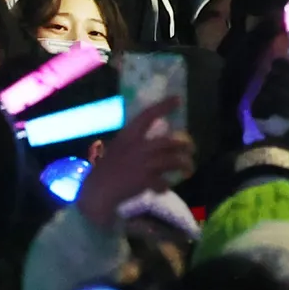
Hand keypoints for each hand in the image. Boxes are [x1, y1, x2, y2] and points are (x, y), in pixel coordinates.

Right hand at [79, 100, 195, 232]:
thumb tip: (160, 141)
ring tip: (188, 169)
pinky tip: (162, 188)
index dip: (163, 106)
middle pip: (169, 141)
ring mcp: (142, 163)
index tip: (178, 98)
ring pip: (173, 160)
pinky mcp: (144, 180)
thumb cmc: (109, 169)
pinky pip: (163, 182)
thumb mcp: (119, 148)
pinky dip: (164, 186)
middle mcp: (137, 147)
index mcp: (128, 136)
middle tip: (191, 148)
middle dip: (185, 145)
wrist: (97, 191)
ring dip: (184, 165)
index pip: (147, 115)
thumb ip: (136, 143)